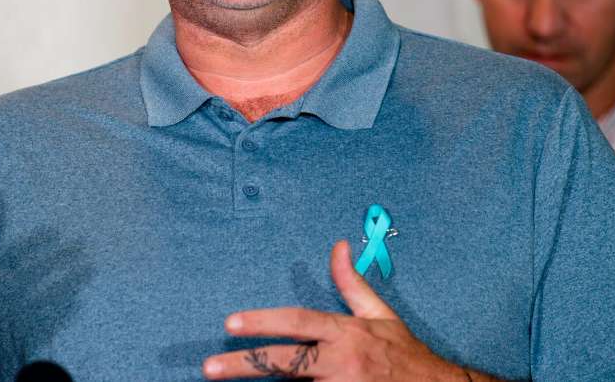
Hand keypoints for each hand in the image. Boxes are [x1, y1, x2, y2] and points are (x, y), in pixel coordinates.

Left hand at [203, 241, 470, 380]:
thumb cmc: (404, 354)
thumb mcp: (379, 314)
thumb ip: (351, 283)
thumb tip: (338, 246)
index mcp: (345, 333)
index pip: (298, 322)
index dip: (263, 321)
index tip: (230, 322)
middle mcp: (341, 362)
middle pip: (285, 362)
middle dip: (245, 364)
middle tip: (210, 367)